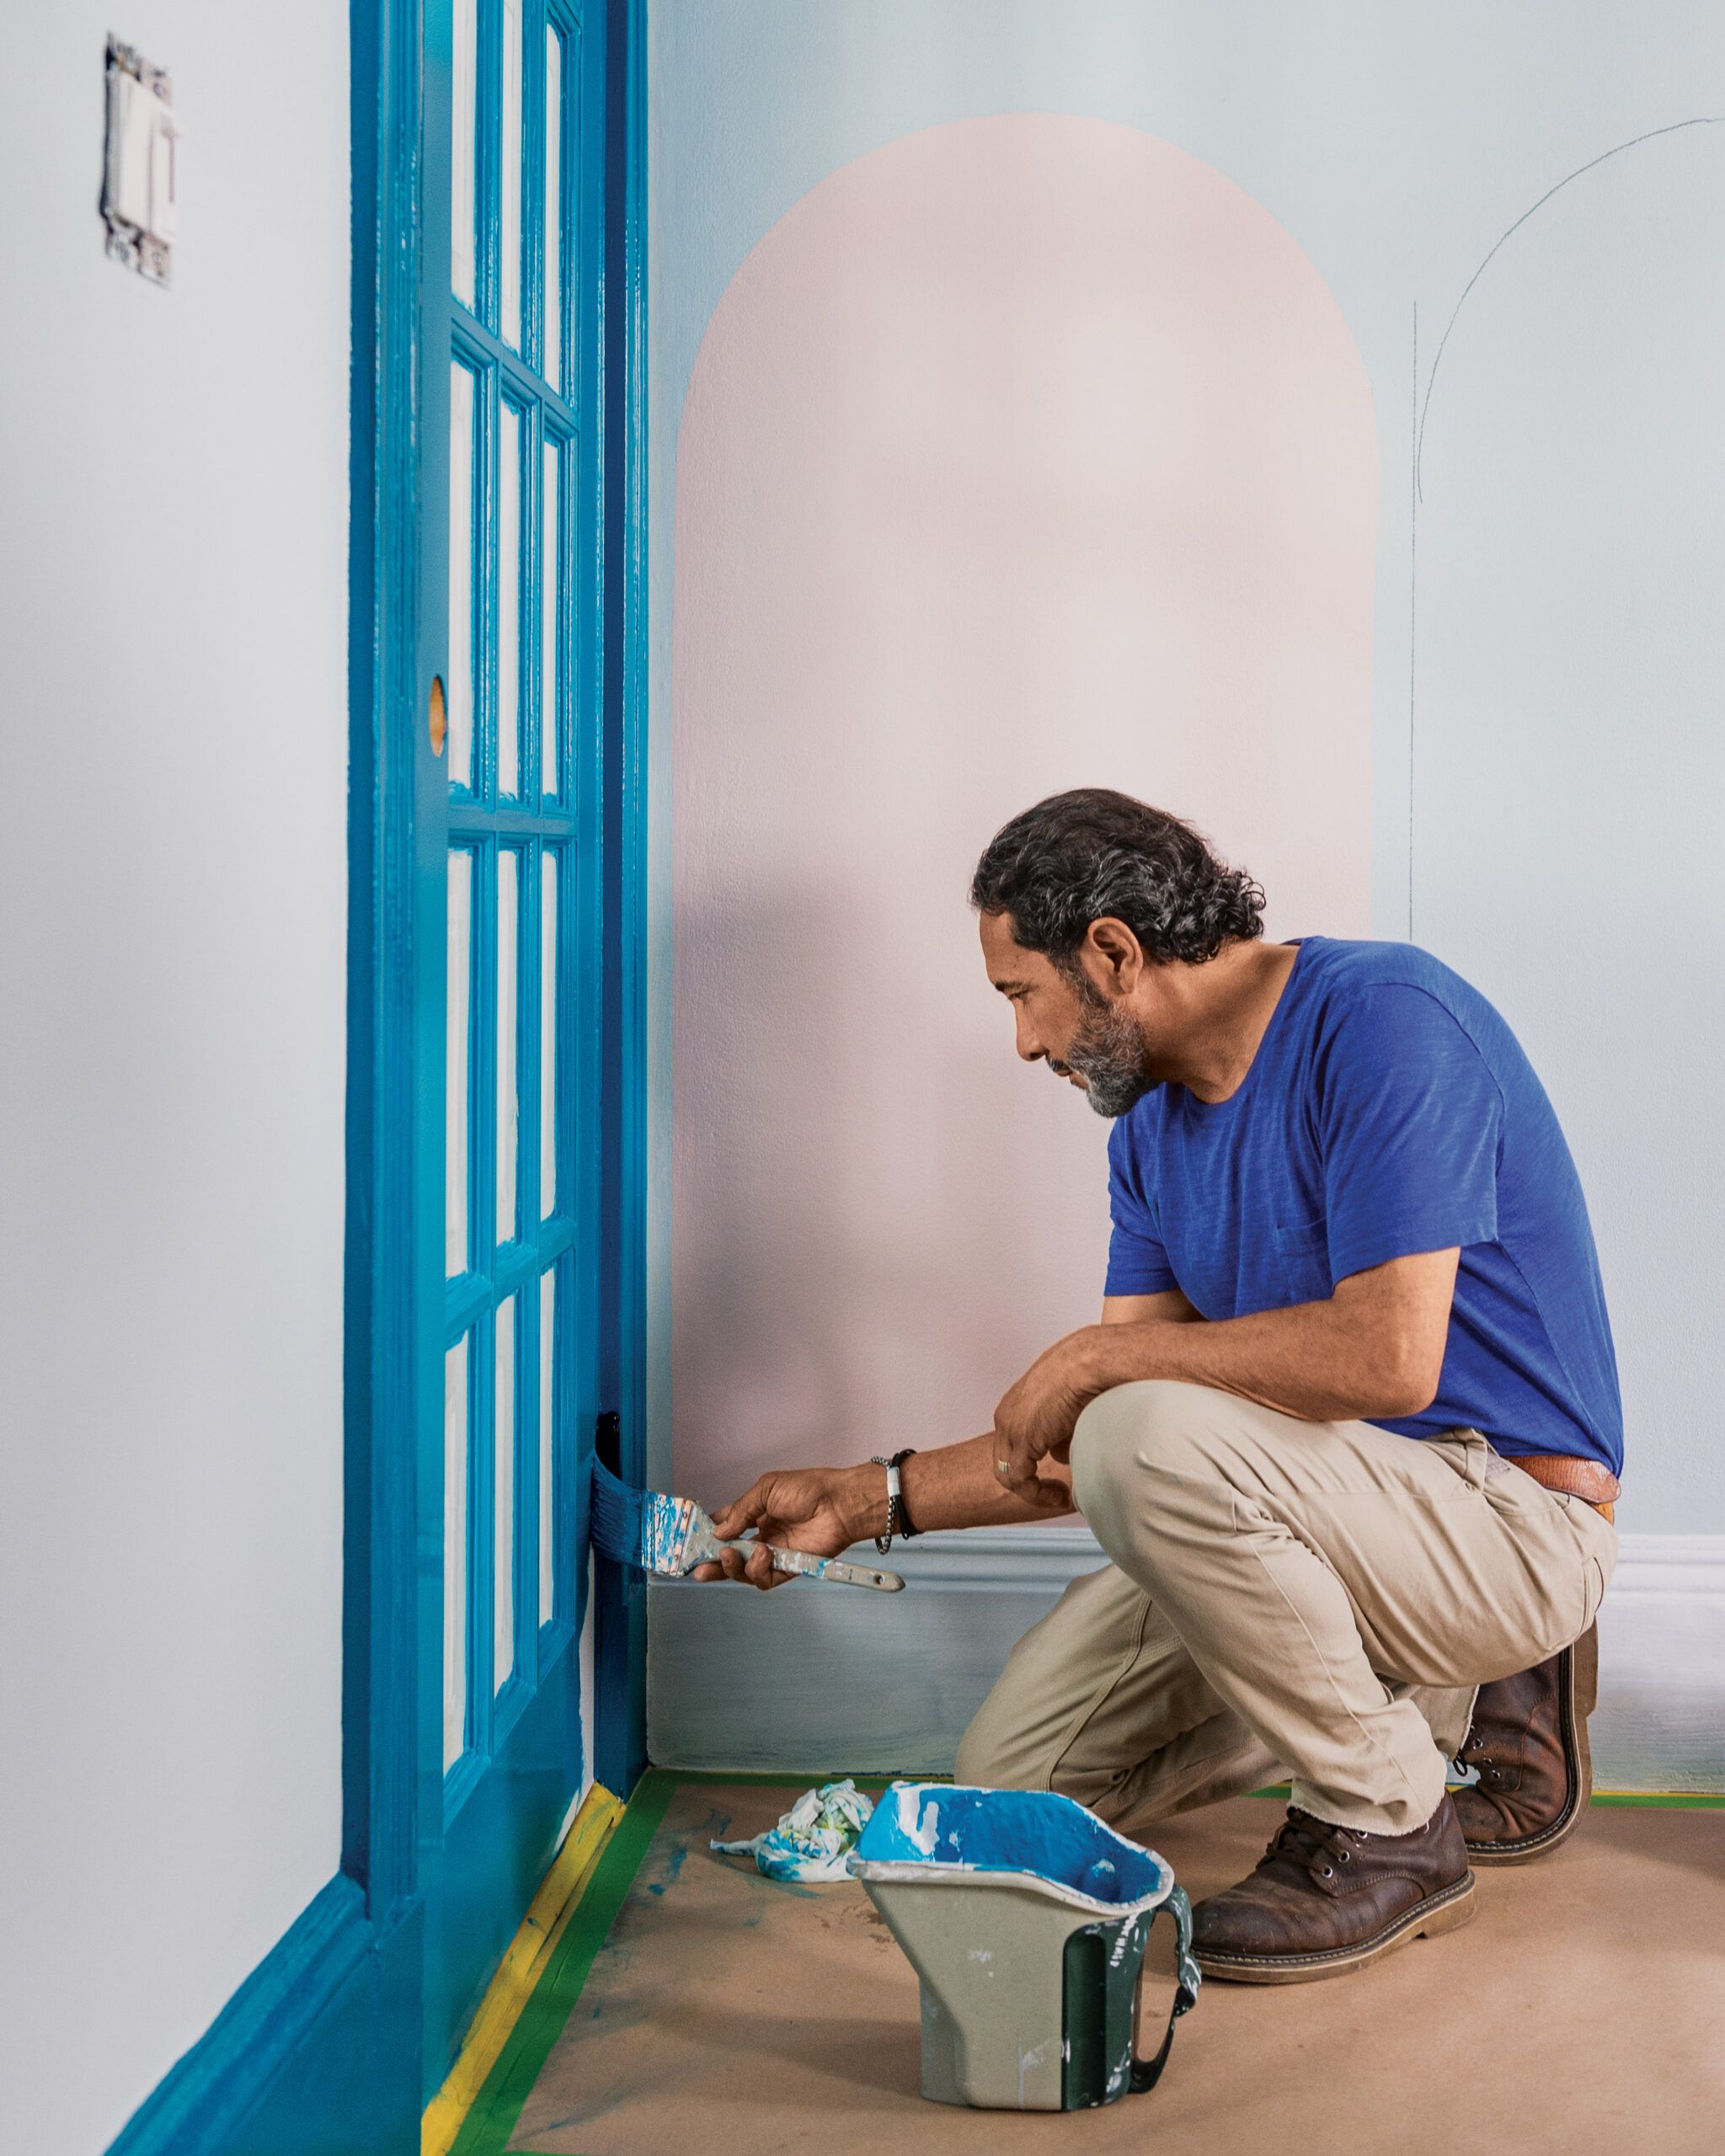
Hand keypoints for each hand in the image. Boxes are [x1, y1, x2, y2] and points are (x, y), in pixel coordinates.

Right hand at [691, 1466, 872, 1590]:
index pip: (724, 1527)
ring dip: (734, 1567)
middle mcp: (761, 1535)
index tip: (691, 1541)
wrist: (839, 1504)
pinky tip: (763, 1555)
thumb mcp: (766, 1489)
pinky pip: (765, 1579)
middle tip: (698, 1568)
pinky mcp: (788, 1568)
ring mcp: (774, 1554)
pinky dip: (758, 1571)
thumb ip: (741, 1511)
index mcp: (754, 1514)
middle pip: (730, 1556)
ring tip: (734, 1554)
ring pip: (744, 1571)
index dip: (707, 1535)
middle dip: (712, 1563)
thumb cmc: (808, 1489)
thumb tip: (718, 1532)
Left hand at [991, 1331, 1100, 1509]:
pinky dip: (1038, 1494)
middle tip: (1057, 1491)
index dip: (1032, 1466)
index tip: (1056, 1476)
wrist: (1088, 1362)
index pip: (1012, 1444)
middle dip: (1030, 1481)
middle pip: (1006, 1461)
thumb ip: (1061, 1432)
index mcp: (1015, 1404)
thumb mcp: (1069, 1407)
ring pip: (1007, 1474)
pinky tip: (1061, 1496)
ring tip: (1060, 1497)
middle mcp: (1006, 1416)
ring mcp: (1010, 1427)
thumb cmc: (1087, 1375)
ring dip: (1034, 1492)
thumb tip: (1061, 1454)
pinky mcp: (1021, 1439)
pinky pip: (1018, 1479)